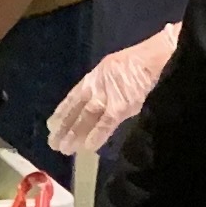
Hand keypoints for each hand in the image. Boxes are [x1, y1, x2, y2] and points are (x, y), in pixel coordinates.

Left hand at [46, 25, 180, 156]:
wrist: (154, 58)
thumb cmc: (137, 62)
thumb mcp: (111, 69)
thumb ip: (103, 86)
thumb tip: (97, 105)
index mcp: (93, 78)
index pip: (72, 98)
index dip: (62, 112)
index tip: (51, 126)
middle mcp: (95, 87)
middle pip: (76, 110)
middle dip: (64, 128)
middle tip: (53, 144)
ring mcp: (107, 96)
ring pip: (86, 118)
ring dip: (75, 134)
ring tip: (65, 149)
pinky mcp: (121, 105)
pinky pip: (106, 123)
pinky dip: (97, 135)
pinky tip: (87, 147)